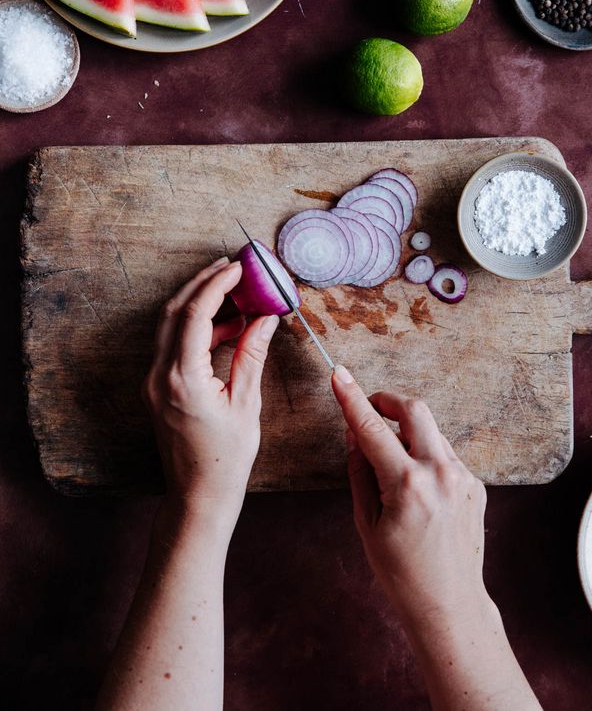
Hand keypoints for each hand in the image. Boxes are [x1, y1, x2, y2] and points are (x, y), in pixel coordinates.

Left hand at [143, 258, 278, 531]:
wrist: (198, 495)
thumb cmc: (226, 459)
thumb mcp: (246, 403)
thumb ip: (252, 354)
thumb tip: (266, 317)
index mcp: (183, 378)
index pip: (195, 315)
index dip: (217, 285)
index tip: (238, 267)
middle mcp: (160, 375)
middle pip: (174, 311)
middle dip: (203, 284)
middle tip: (231, 268)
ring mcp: (154, 381)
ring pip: (171, 326)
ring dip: (200, 304)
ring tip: (236, 294)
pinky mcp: (158, 387)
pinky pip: (174, 345)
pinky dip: (197, 329)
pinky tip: (227, 327)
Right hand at [331, 367, 488, 635]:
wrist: (449, 602)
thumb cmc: (400, 570)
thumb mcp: (366, 522)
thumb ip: (359, 470)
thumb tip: (355, 432)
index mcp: (407, 485)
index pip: (372, 429)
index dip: (352, 398)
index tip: (339, 375)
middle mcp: (440, 474)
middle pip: (414, 410)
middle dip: (388, 400)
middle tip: (370, 409)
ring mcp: (462, 477)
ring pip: (431, 431)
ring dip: (407, 432)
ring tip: (391, 463)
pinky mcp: (475, 483)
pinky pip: (444, 453)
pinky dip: (424, 454)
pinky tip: (415, 485)